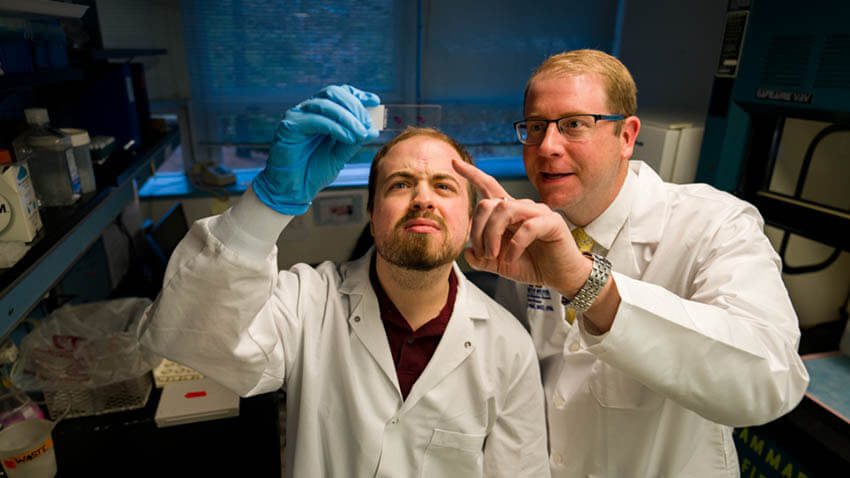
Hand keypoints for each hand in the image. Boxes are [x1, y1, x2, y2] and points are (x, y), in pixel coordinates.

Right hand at [253, 84, 379, 214]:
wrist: (294, 190)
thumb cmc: (314, 172)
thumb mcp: (340, 155)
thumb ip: (354, 141)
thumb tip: (373, 130)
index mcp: (320, 113)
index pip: (340, 93)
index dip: (358, 95)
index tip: (375, 101)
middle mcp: (307, 110)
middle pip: (334, 93)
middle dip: (355, 107)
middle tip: (367, 125)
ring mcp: (297, 116)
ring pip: (326, 104)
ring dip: (348, 118)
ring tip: (360, 134)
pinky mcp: (289, 126)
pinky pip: (317, 120)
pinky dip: (336, 127)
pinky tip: (348, 138)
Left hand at [452, 159, 589, 295]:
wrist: (561, 276)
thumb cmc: (533, 265)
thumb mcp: (501, 264)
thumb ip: (483, 258)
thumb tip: (467, 252)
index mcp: (510, 212)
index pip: (489, 186)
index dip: (472, 174)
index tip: (454, 163)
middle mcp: (523, 207)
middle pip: (489, 203)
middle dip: (478, 229)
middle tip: (482, 253)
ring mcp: (538, 212)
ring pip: (505, 210)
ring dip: (492, 235)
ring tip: (494, 255)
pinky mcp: (552, 222)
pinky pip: (527, 227)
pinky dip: (514, 245)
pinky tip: (512, 258)